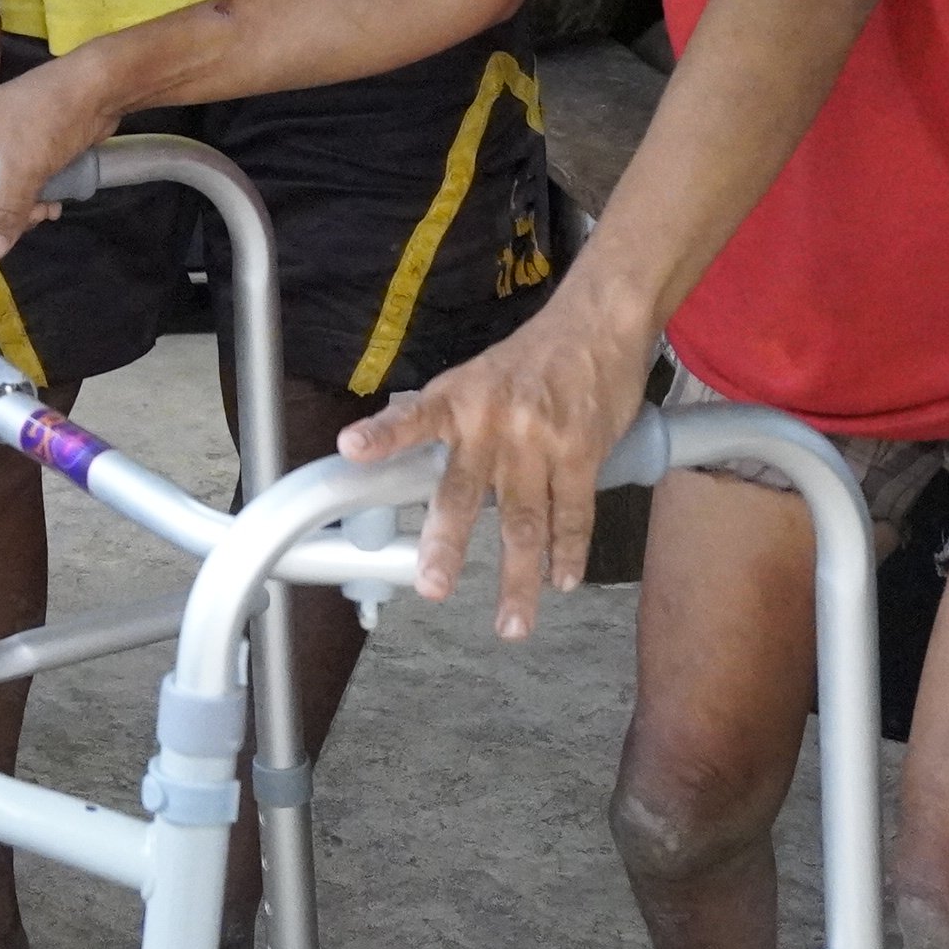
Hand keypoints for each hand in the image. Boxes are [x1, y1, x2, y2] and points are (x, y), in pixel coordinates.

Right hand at [0, 47, 129, 254]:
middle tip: (16, 221)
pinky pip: (16, 183)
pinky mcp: (25, 148)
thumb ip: (5, 212)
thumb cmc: (51, 116)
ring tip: (44, 211)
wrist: (99, 87)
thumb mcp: (24, 168)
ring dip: (18, 210)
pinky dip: (31, 198)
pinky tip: (52, 204)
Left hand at [339, 295, 654, 640]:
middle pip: (464, 492)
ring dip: (519, 579)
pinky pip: (571, 514)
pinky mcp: (580, 452)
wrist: (596, 325)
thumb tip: (402, 453)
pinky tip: (562, 580)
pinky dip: (568, 553)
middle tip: (433, 588)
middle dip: (447, 544)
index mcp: (457, 400)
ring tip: (511, 623)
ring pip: (524, 522)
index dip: (383, 435)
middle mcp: (492, 421)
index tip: (352, 449)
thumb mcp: (476, 377)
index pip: (412, 418)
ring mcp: (537, 440)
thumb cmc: (531, 358)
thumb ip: (445, 420)